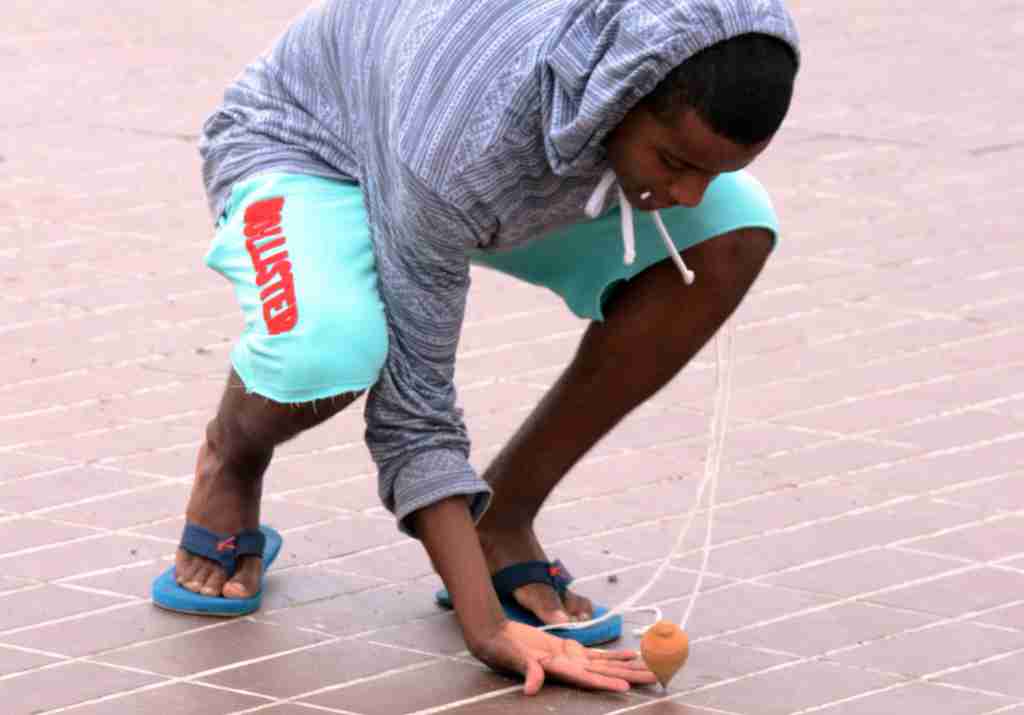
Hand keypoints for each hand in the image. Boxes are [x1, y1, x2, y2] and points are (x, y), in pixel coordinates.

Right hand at [469, 620, 657, 694]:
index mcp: (558, 671)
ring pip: (607, 665)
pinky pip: (598, 655)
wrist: (494, 637)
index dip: (607, 683)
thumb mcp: (512, 657)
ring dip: (629, 667)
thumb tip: (532, 689)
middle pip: (606, 674)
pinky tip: (633, 655)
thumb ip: (527, 670)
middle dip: (631, 676)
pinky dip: (615, 655)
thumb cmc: (500, 648)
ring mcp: (572, 660)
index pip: (588, 679)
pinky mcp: (570, 650)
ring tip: (653, 667)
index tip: (628, 687)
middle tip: (657, 677)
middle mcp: (570, 669)